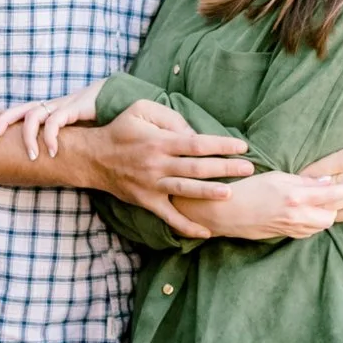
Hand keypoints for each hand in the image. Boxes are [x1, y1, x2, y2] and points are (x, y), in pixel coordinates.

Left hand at [0, 82, 104, 163]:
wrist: (118, 97)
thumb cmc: (96, 118)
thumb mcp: (75, 132)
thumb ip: (62, 143)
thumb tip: (49, 164)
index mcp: (49, 111)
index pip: (21, 112)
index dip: (4, 120)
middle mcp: (51, 107)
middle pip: (20, 109)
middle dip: (3, 120)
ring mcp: (61, 106)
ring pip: (33, 116)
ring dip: (29, 137)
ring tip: (34, 156)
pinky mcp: (74, 108)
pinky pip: (55, 121)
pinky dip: (50, 136)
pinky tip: (52, 152)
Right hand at [87, 97, 255, 240]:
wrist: (94, 157)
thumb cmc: (121, 129)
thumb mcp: (140, 109)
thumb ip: (168, 117)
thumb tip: (193, 133)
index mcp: (159, 141)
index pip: (197, 143)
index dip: (221, 145)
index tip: (242, 146)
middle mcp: (158, 164)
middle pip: (198, 167)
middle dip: (226, 168)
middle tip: (249, 168)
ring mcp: (152, 185)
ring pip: (187, 191)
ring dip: (210, 193)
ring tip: (232, 194)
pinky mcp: (147, 202)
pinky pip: (170, 218)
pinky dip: (188, 227)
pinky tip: (207, 233)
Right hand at [200, 168, 342, 240]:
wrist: (228, 212)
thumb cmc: (249, 188)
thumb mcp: (276, 177)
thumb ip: (303, 181)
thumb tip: (325, 181)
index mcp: (296, 197)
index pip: (331, 194)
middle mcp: (299, 216)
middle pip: (332, 214)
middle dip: (339, 205)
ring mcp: (294, 228)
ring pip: (323, 224)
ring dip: (328, 213)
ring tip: (328, 201)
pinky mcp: (288, 235)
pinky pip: (310, 230)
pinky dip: (315, 221)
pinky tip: (311, 211)